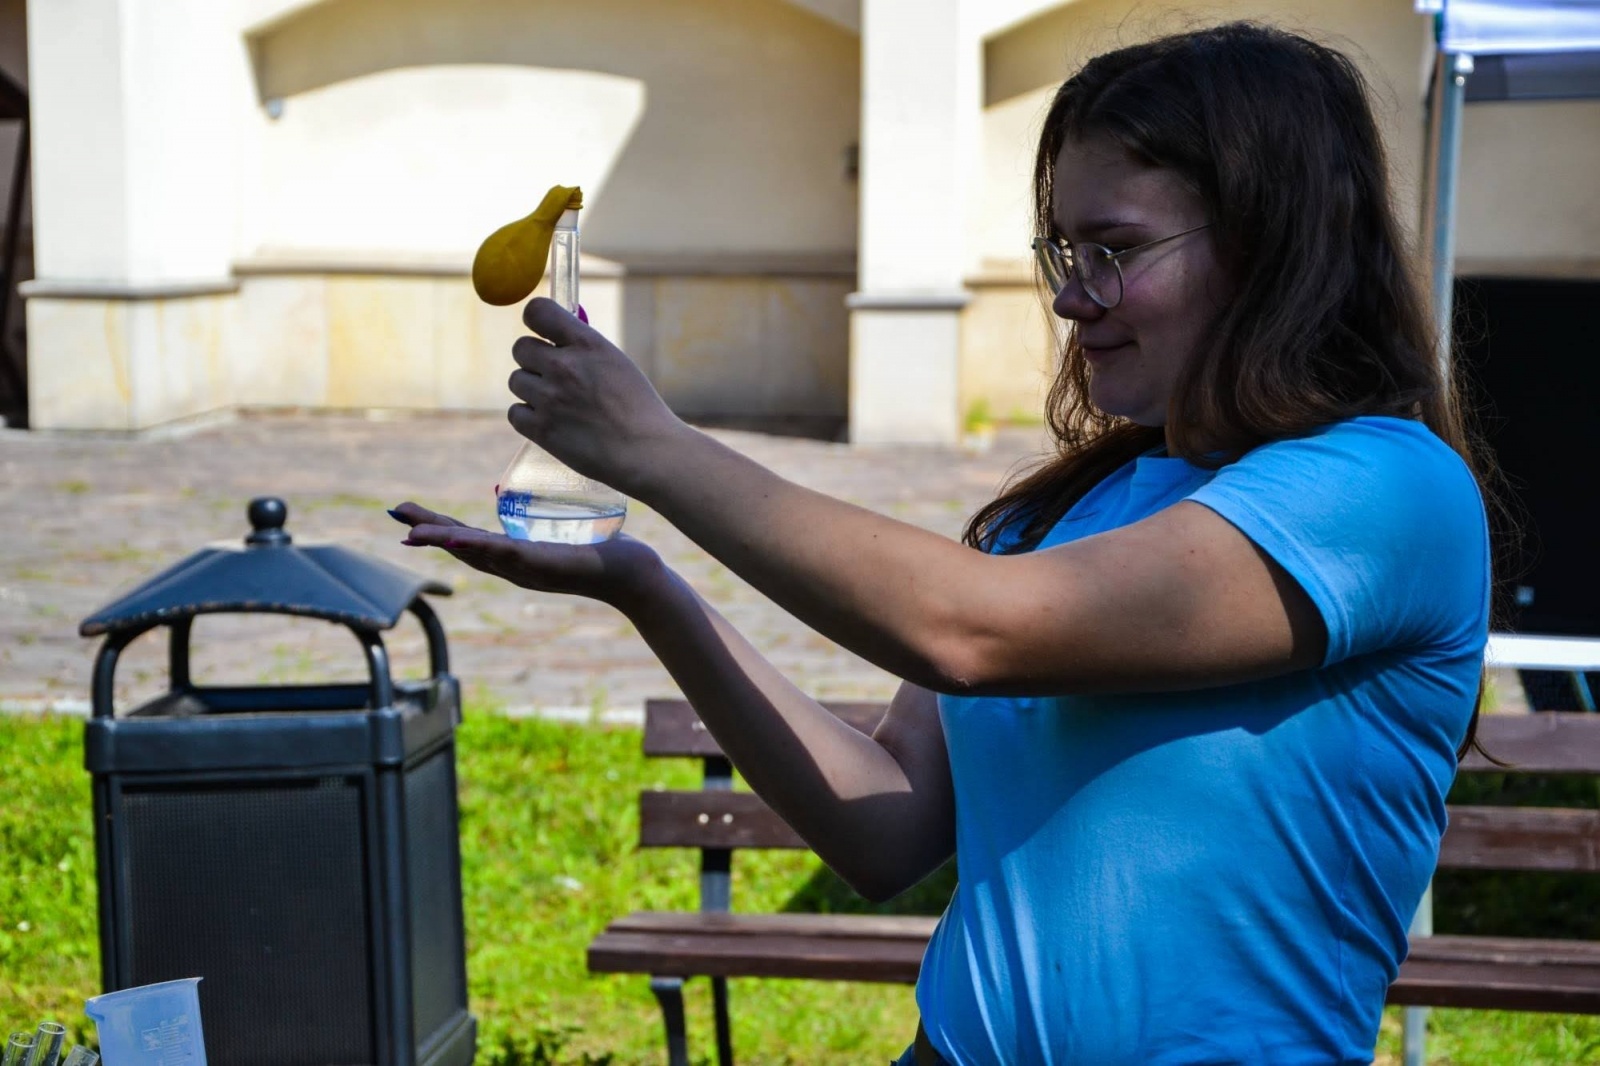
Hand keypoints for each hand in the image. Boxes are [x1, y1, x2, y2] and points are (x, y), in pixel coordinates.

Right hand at [388, 501, 663, 606]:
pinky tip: (461, 541)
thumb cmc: (600, 550)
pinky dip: (482, 549)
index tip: (406, 516)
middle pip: (462, 549)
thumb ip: (530, 515)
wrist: (632, 574)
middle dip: (429, 533)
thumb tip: (500, 490)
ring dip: (446, 542)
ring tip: (416, 533)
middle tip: (398, 519)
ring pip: (479, 554)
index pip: (467, 539)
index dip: (436, 528)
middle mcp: (515, 567)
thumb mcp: (556, 529)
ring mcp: (528, 569)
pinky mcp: (546, 565)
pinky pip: (508, 556)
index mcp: (514, 557)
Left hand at [511, 298, 686, 495]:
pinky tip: (551, 421)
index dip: (535, 320)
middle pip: (520, 348)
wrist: (645, 451)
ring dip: (532, 389)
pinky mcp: (542, 429)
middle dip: (533, 359)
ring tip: (559, 403)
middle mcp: (564, 366)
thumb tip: (554, 337)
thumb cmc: (636, 408)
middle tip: (553, 375)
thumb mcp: (615, 362)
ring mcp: (550, 398)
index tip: (542, 333)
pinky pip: (515, 412)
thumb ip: (583, 347)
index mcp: (587, 344)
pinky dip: (528, 417)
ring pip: (516, 381)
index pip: (538, 312)